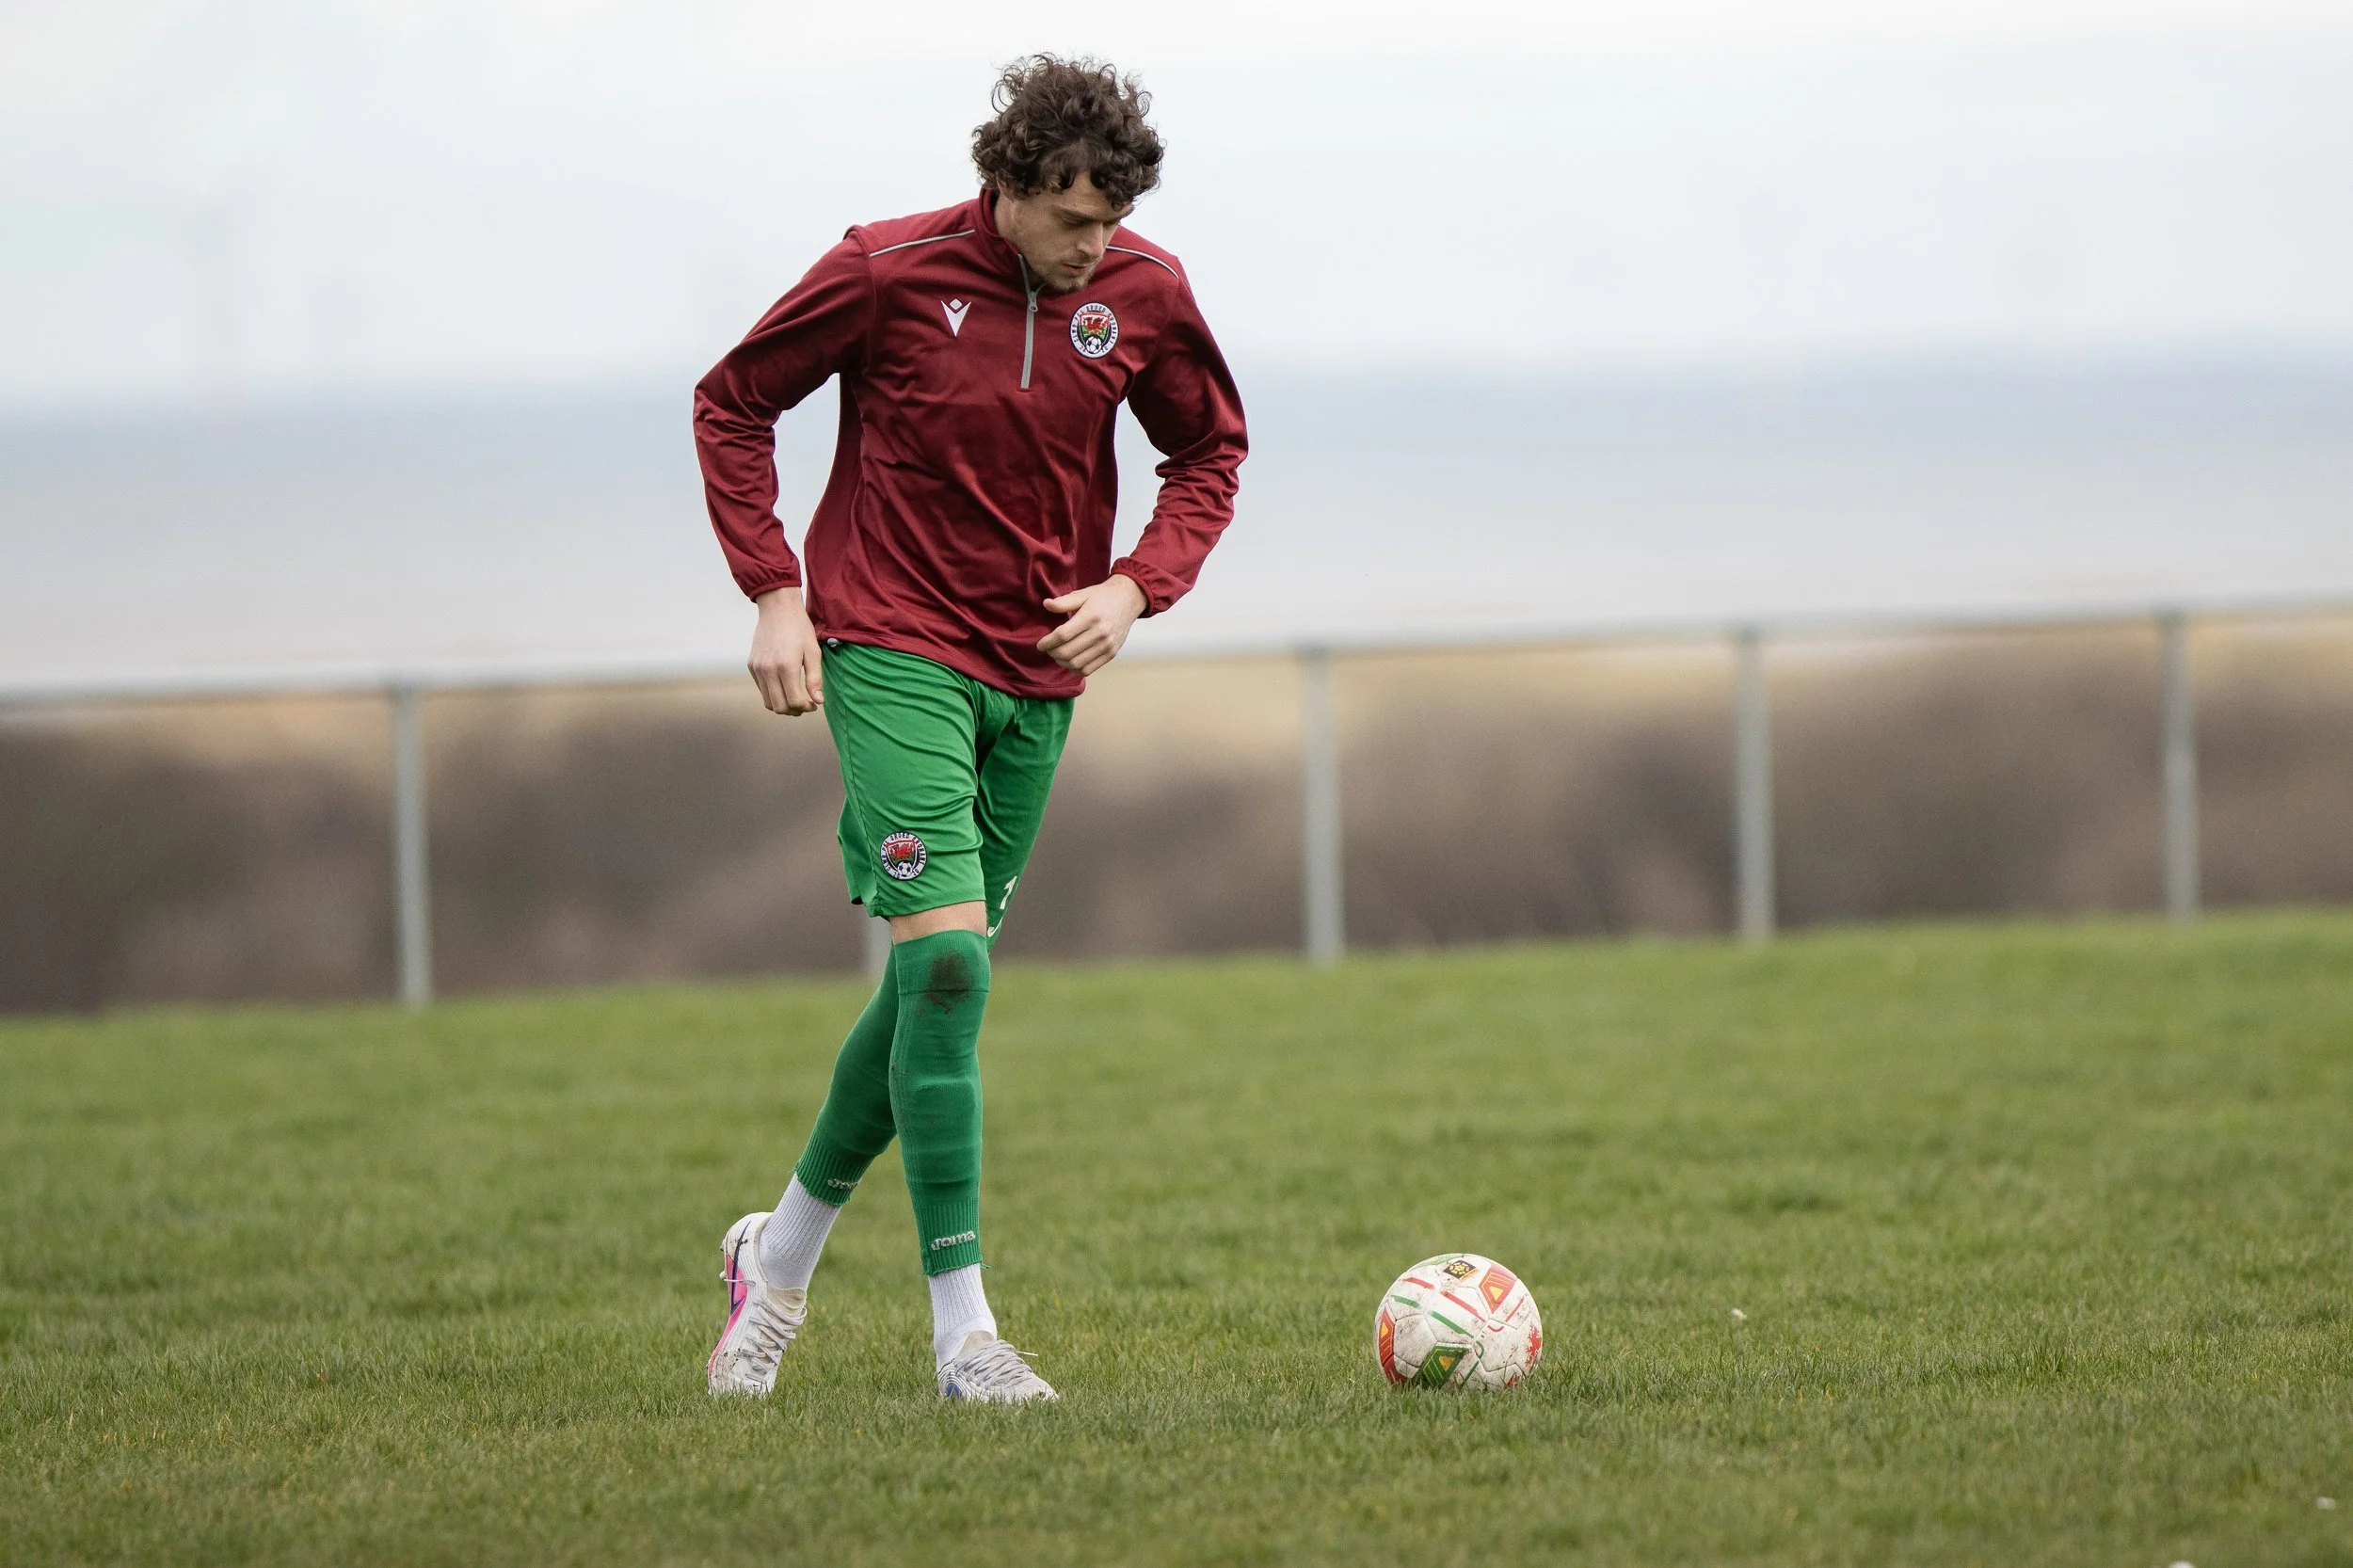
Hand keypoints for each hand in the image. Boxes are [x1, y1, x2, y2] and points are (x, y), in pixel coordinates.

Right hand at [748, 587, 823, 714]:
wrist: (777, 609)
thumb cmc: (799, 628)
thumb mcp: (813, 652)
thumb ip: (815, 678)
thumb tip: (818, 701)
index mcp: (786, 666)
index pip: (794, 701)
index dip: (806, 707)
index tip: (814, 704)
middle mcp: (768, 670)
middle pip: (779, 707)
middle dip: (794, 710)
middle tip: (805, 704)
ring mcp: (757, 668)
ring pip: (768, 701)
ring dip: (782, 705)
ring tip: (795, 698)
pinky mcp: (751, 665)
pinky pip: (761, 689)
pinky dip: (773, 694)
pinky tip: (784, 686)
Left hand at [1038, 574, 1147, 675]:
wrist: (1129, 600)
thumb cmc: (1102, 596)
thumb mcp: (1083, 594)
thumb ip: (1063, 602)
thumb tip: (1046, 604)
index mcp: (1090, 617)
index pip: (1063, 635)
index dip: (1047, 642)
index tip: (1040, 644)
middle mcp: (1100, 633)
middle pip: (1067, 652)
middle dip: (1052, 653)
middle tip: (1048, 649)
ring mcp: (1107, 645)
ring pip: (1076, 663)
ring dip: (1062, 662)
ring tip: (1058, 655)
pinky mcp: (1111, 654)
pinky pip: (1088, 669)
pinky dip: (1075, 668)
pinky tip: (1070, 661)